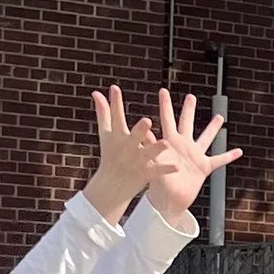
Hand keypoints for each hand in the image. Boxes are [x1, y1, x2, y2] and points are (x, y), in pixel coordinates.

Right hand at [83, 87, 159, 220]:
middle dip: (140, 129)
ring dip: (156, 148)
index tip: (115, 88)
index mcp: (118, 136)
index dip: (115, 103)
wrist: (111, 185)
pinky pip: (158, 170)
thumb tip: (96, 92)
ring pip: (148, 153)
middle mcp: (128, 147)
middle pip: (134, 136)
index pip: (116, 117)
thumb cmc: (110, 154)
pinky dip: (167, 169)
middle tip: (146, 121)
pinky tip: (177, 166)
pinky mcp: (146, 172)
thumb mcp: (106, 134)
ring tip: (166, 143)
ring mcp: (138, 160)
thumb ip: (103, 113)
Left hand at [144, 87, 241, 224]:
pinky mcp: (204, 167)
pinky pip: (219, 160)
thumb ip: (151, 147)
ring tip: (219, 117)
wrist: (168, 201)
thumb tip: (145, 132)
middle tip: (191, 96)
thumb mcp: (153, 163)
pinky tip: (239, 151)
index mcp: (170, 142)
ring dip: (212, 128)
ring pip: (206, 137)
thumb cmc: (157, 184)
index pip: (167, 119)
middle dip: (189, 110)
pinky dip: (229, 156)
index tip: (163, 90)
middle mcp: (183, 145)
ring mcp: (195, 155)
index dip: (165, 105)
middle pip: (187, 123)